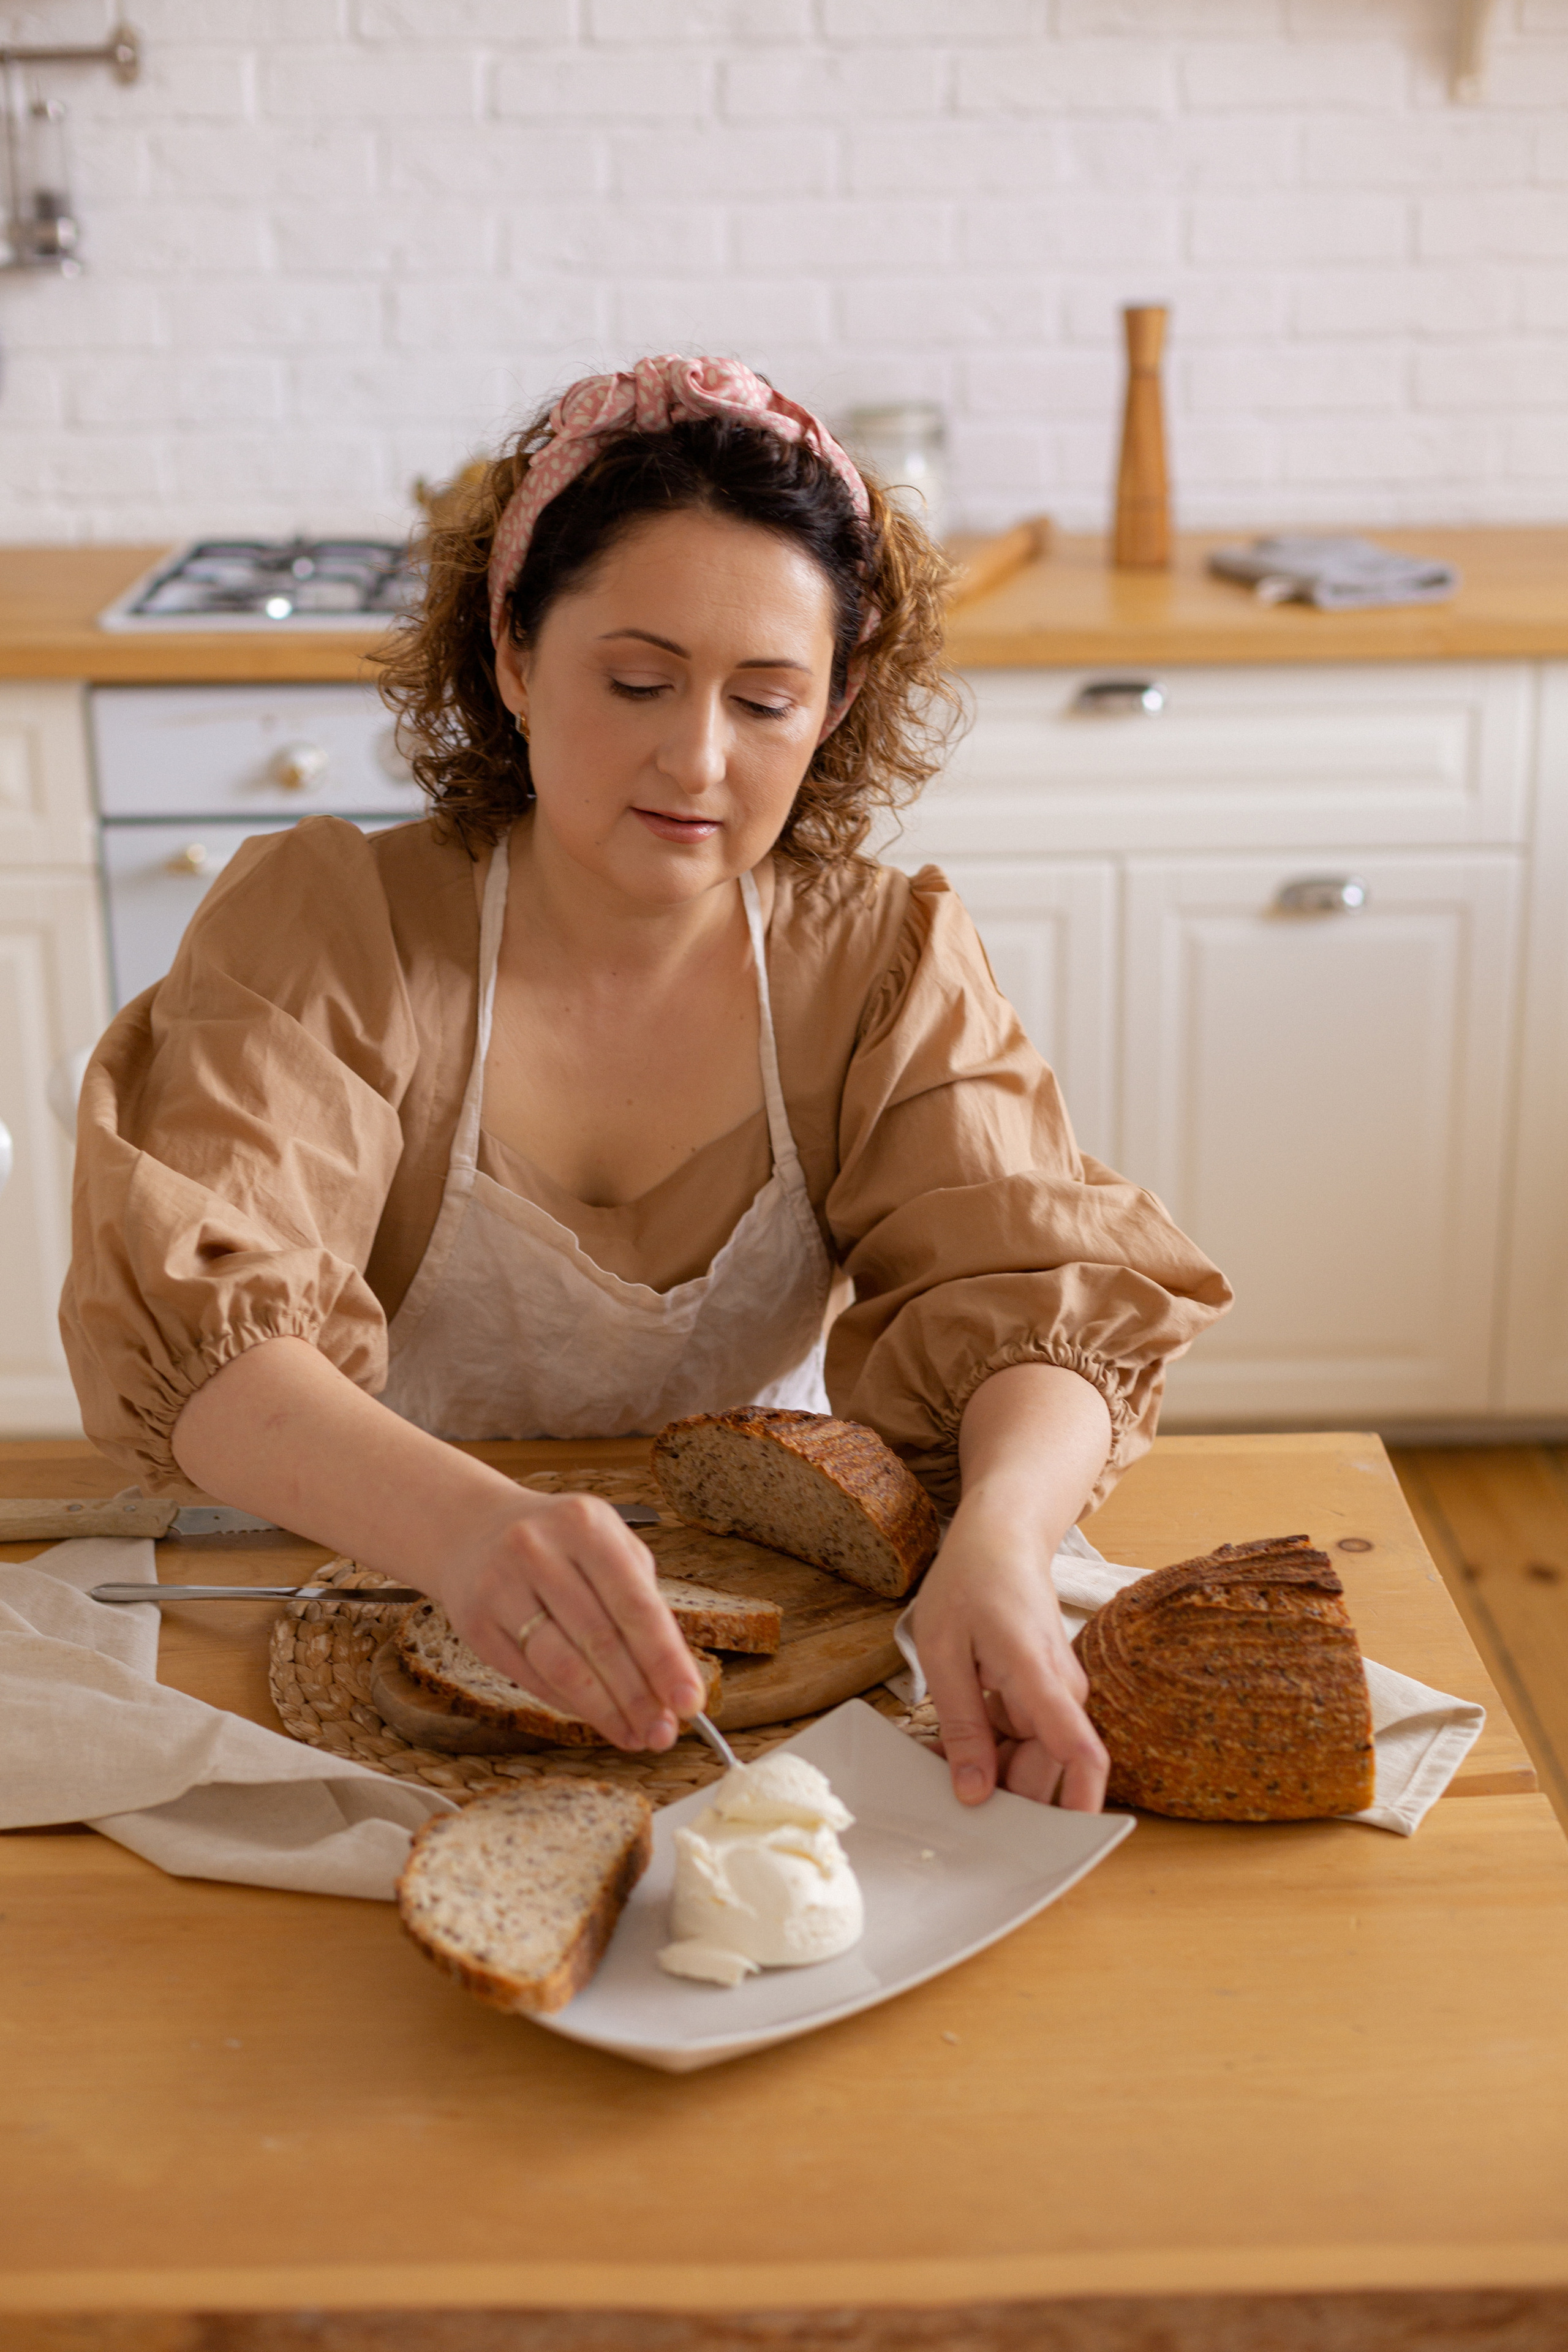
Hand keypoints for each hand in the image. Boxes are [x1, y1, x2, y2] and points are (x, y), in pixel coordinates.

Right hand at [425, 1490, 705, 1752]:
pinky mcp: (475, 1624)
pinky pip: (531, 1676)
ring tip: (635, 1735)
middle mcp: (538, 1550)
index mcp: (585, 1524)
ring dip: (605, 1710)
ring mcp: (500, 1586)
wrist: (469, 1529)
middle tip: (664, 1734)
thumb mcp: (606, 1541)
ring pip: (562, 1666)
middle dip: (639, 1696)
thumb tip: (673, 1676)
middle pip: (600, 1640)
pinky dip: (569, 1703)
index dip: (666, 1660)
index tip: (691, 1702)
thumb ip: (640, 1597)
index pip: (635, 1604)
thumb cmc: (558, 1542)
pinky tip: (595, 1717)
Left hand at [910, 1489, 1108, 1811]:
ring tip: (937, 1758)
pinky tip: (952, 1739)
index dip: (1080, 1803)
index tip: (1070, 1845)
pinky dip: (990, 1745)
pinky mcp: (1044, 1692)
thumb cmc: (970, 1582)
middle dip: (1004, 1794)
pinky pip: (1023, 1735)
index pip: (1078, 1749)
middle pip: (1045, 1768)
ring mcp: (1056, 1692)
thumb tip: (975, 1793)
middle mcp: (1060, 1690)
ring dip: (990, 1768)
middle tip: (946, 1796)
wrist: (1001, 1537)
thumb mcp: (944, 1651)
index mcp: (1036, 1676)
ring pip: (1031, 1756)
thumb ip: (962, 1724)